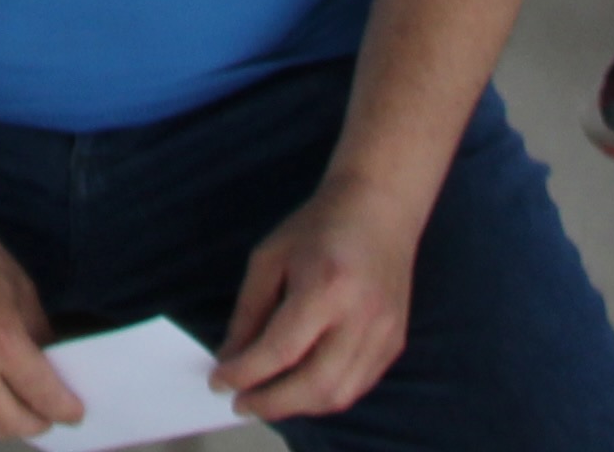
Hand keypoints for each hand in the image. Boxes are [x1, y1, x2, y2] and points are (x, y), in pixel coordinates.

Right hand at [0, 184, 78, 440]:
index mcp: (0, 334)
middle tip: (44, 417)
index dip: (65, 410)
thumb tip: (52, 369)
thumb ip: (36, 331)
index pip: (43, 394)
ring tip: (9, 412)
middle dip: (35, 425)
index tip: (74, 413)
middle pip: (8, 422)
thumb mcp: (17, 282)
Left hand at [215, 180, 425, 423]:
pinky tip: (300, 386)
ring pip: (339, 394)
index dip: (245, 372)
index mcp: (326, 286)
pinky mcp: (395, 342)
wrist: (379, 208)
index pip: (281, 349)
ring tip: (268, 398)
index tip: (218, 381)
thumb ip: (248, 312)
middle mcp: (361, 315)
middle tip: (241, 403)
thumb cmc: (319, 227)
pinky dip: (324, 395)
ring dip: (297, 405)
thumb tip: (230, 359)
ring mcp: (385, 333)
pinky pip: (358, 386)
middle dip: (271, 402)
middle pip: (315, 384)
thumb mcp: (269, 258)